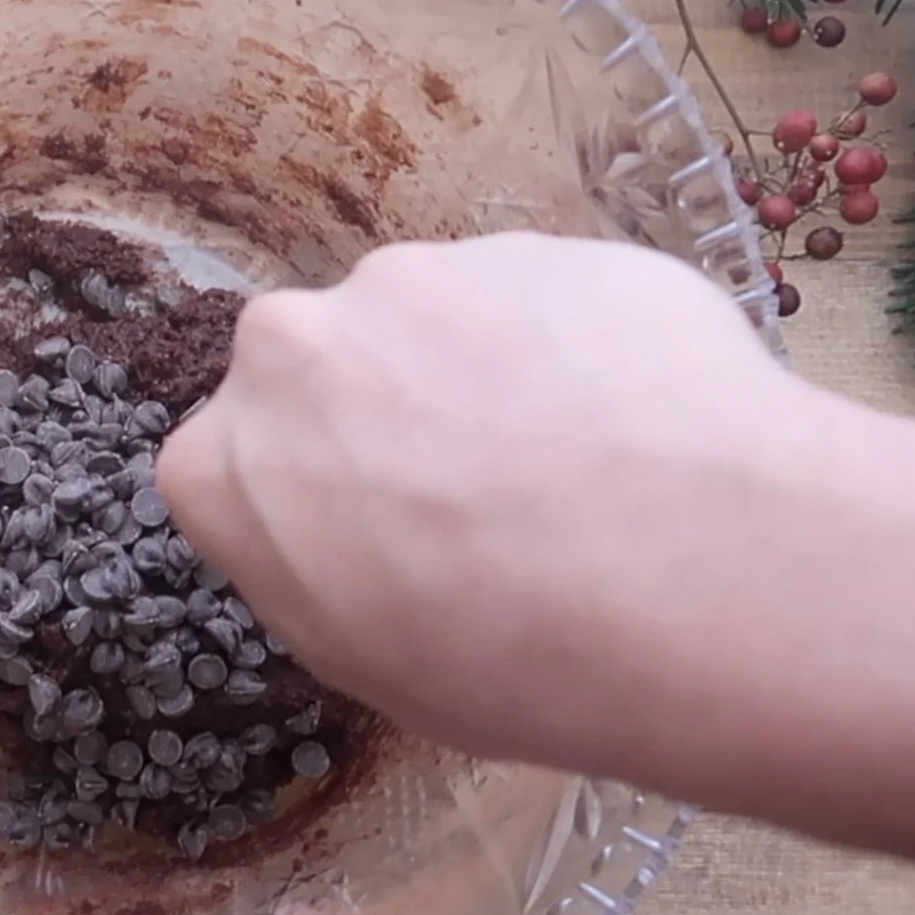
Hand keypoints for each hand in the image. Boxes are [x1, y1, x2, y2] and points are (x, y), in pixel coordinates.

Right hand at [156, 233, 834, 768]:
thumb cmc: (516, 659)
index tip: (379, 543)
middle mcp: (294, 344)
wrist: (691, 572)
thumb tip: (366, 538)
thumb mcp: (377, 670)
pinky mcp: (537, 245)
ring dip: (490, 377)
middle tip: (485, 502)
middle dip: (392, 421)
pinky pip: (543, 301)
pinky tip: (644, 427)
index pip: (239, 468)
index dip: (318, 506)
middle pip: (330, 374)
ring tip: (585, 470)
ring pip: (438, 325)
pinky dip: (580, 350)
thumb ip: (327, 572)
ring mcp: (419, 278)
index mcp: (223, 462)